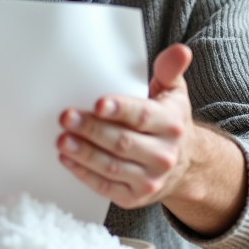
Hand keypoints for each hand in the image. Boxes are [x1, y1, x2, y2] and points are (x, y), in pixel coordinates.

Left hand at [56, 42, 245, 233]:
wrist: (186, 166)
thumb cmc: (169, 122)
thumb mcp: (174, 93)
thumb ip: (170, 70)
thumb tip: (179, 51)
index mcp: (171, 124)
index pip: (143, 116)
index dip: (120, 109)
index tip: (98, 103)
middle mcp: (163, 154)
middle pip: (122, 142)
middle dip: (91, 129)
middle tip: (66, 117)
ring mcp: (149, 179)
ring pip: (111, 166)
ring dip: (83, 153)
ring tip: (61, 139)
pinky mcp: (134, 197)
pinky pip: (105, 187)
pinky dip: (84, 174)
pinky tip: (67, 159)